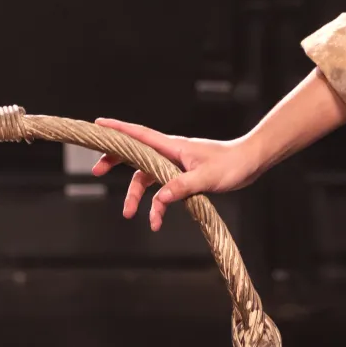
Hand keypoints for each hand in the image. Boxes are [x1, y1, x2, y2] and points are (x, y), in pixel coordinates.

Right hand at [90, 119, 262, 231]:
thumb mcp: (206, 178)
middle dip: (114, 162)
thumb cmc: (232, 164)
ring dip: (136, 195)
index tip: (98, 125)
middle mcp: (170, 154)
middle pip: (134, 156)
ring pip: (146, 177)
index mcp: (172, 147)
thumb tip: (159, 199)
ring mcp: (175, 165)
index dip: (117, 130)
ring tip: (129, 214)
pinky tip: (157, 221)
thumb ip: (182, 187)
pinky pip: (162, 190)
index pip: (139, 135)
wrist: (249, 163)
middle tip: (96, 172)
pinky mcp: (182, 177)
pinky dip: (157, 206)